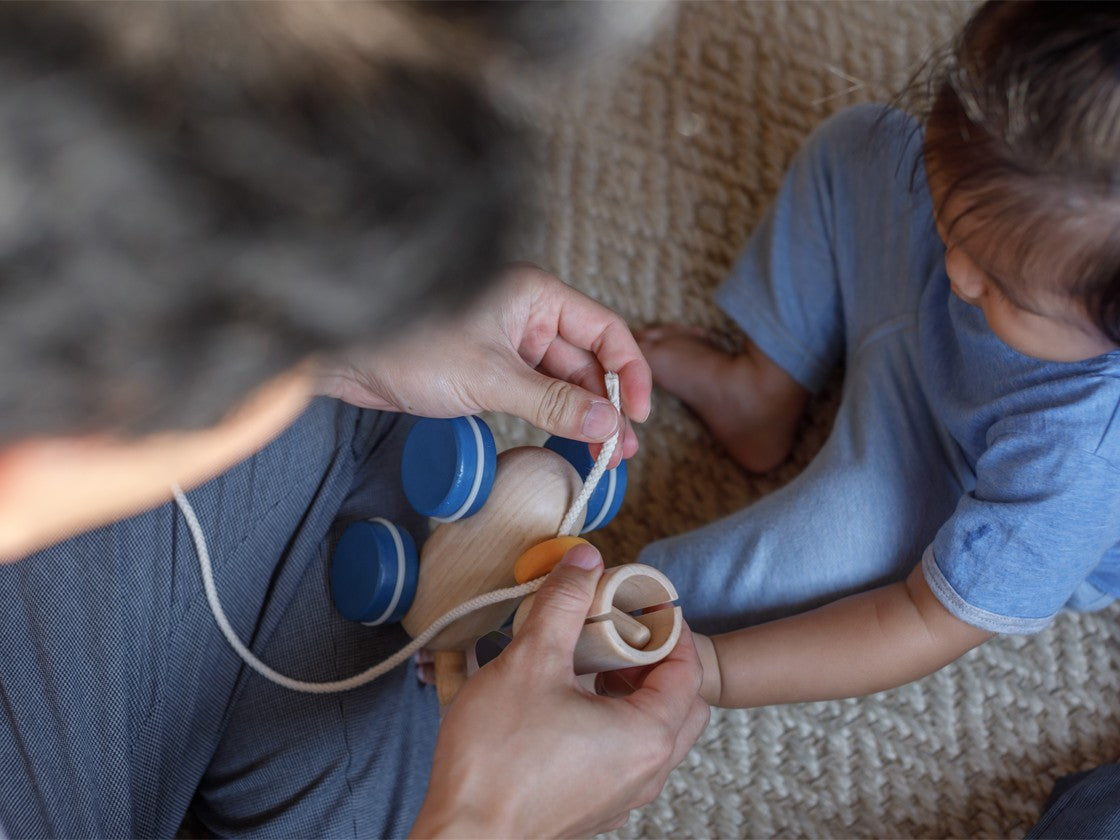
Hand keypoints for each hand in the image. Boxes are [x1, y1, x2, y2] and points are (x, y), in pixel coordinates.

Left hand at [317, 264, 650, 464]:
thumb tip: (608, 425)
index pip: (605, 330)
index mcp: (535, 296)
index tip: (638, 415)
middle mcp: (526, 314)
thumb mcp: (490, 378)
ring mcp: (507, 342)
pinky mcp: (487, 368)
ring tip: (602, 456)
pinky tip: (567, 443)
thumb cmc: (409, 347)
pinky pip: (535, 393)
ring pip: (562, 381)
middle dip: (608, 404)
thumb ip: (553, 402)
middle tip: (622, 451)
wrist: (344, 358)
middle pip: (588, 359)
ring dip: (583, 416)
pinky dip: (553, 418)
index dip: (630, 372)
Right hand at [410, 544, 709, 837]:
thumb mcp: (531, 662)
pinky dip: (611, 722)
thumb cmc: (497, 760)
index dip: (668, 627)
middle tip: (619, 632)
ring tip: (588, 662)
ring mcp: (621, 795)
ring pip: (652, 732)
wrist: (465, 836)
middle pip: (680, 703)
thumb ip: (564, 605)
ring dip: (632, 692)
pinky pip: (623, 756)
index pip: (688, 668)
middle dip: (656, 661)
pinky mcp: (593, 807)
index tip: (640, 603)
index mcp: (648, 736)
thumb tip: (584, 563)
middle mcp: (647, 772)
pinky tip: (566, 702)